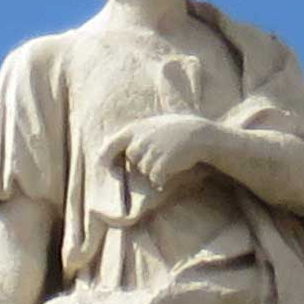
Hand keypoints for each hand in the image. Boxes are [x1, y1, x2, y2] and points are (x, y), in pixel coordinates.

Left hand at [95, 112, 229, 203]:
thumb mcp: (154, 124)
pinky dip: (163, 178)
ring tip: (171, 157)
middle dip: (144, 161)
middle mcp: (138, 141)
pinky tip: (174, 166)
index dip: (105, 156)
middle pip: (133, 161)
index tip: (102, 165)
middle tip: (161, 153)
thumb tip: (112, 143)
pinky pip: (155, 179)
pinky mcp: (158, 167)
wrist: (200, 135)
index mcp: (135, 129)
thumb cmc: (178, 129)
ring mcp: (148, 154)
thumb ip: (135, 133)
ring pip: (145, 171)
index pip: (112, 144)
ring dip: (155, 169)